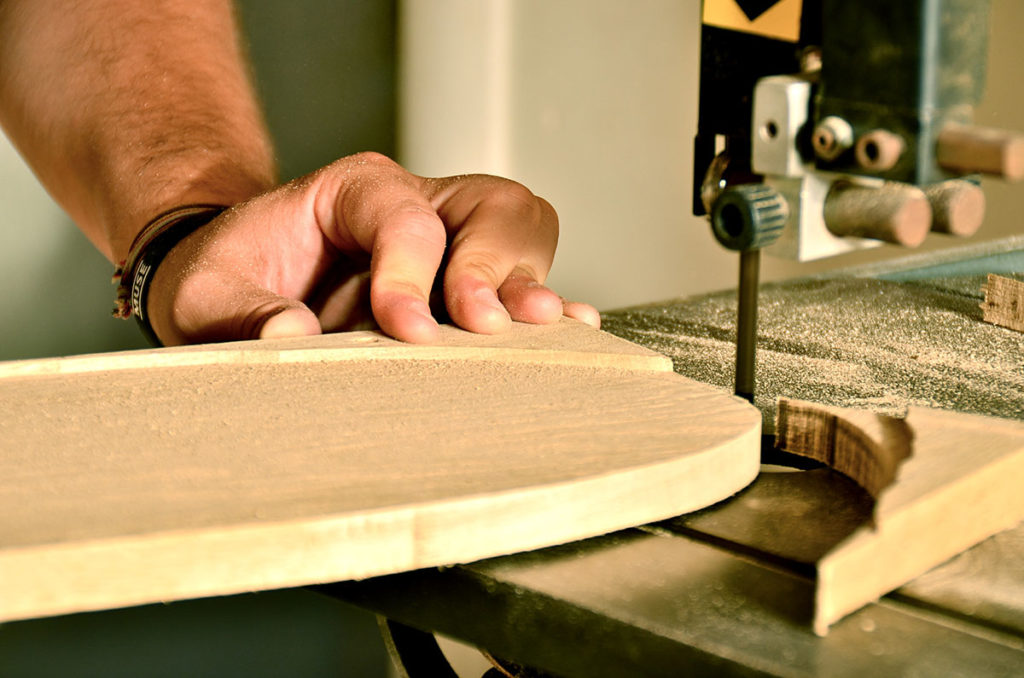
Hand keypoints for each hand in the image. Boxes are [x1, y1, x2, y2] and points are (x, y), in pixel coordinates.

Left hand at [148, 153, 598, 344]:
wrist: (243, 292)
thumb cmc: (229, 283)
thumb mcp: (205, 295)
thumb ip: (240, 312)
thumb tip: (294, 334)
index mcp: (353, 191)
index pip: (404, 216)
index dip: (411, 272)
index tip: (406, 332)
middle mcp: (417, 206)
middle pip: (488, 204)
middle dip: (491, 264)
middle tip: (482, 324)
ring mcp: (453, 241)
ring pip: (522, 230)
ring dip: (528, 279)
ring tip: (537, 324)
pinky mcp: (471, 283)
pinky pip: (525, 275)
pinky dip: (548, 301)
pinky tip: (569, 328)